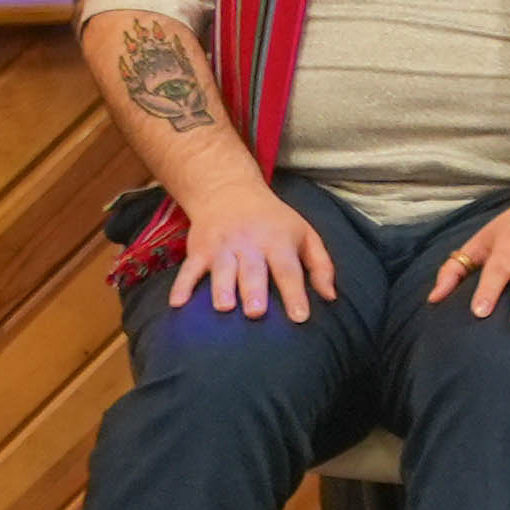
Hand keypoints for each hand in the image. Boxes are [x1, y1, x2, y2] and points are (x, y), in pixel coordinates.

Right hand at [160, 183, 337, 323]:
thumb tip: (331, 297)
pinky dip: (181, 286)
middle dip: (254, 291)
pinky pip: (188, 269)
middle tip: (256, 313)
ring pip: (222, 270)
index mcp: (278, 242)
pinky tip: (177, 304)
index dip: (295, 294)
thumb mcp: (305, 234)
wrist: (229, 192)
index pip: (289, 270)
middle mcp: (250, 245)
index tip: (300, 317)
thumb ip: (321, 266)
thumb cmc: (274, 221)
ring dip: (221, 288)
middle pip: (253, 271)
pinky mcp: (199, 250)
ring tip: (225, 308)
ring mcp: (222, 247)